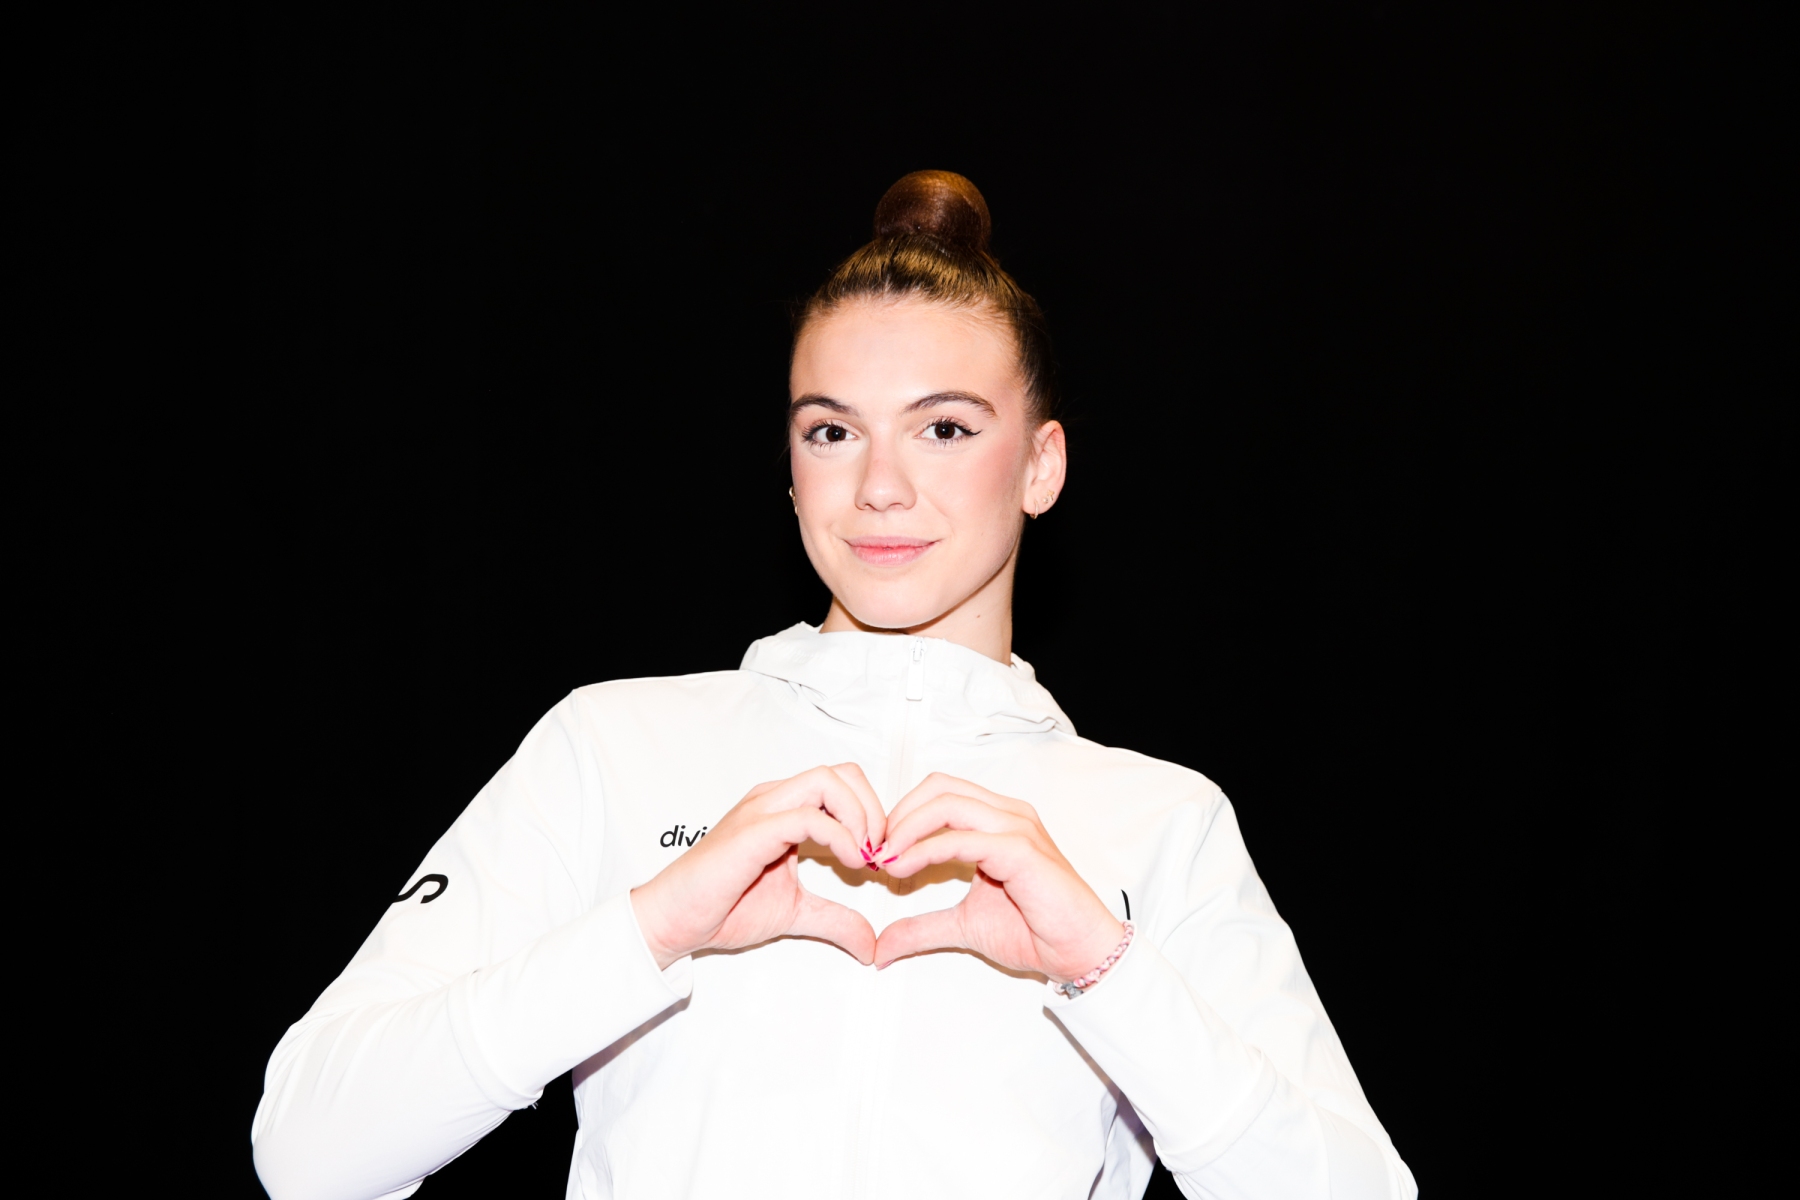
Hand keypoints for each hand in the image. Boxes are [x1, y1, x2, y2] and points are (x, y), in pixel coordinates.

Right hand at [631, 764, 887, 969]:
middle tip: (878, 853)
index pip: (843, 783)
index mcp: (785, 808)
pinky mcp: (753, 831)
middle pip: (842, 772)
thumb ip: (836, 921)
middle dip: (874, 809)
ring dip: (860, 817)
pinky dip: (841, 836)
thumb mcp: (796, 913)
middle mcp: (775, 799)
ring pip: (828, 781)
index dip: (873, 814)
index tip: (879, 858)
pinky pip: (808, 816)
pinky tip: (850, 863)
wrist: (676, 921)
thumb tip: (871, 945)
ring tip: (864, 857)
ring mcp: (762, 810)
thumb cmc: (723, 907)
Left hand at [872, 773, 1123, 982]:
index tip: (878, 850)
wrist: (1078, 953)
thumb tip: (881, 947)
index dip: (901, 814)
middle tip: (876, 850)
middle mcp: (1007, 815)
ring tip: (885, 859)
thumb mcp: (962, 926)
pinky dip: (926, 849)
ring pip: (947, 803)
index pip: (939, 792)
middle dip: (898, 814)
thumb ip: (921, 928)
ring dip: (906, 828)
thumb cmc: (1035, 931)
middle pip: (938, 787)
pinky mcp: (1020, 850)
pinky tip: (905, 869)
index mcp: (996, 820)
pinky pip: (963, 838)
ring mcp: (1016, 828)